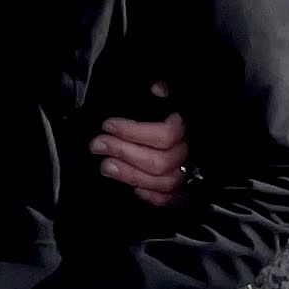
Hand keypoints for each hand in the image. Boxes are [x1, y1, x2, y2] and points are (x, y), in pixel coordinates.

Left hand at [98, 90, 189, 207]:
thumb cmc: (156, 112)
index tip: (108, 125)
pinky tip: (133, 189)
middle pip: (161, 161)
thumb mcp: (156, 98)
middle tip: (98, 144)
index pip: (167, 134)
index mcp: (186, 126)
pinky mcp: (180, 191)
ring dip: (130, 174)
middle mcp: (190, 151)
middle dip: (124, 152)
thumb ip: (162, 91)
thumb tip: (158, 88)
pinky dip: (151, 196)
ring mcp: (187, 172)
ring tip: (105, 165)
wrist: (172, 131)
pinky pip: (170, 200)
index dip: (135, 131)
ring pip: (164, 182)